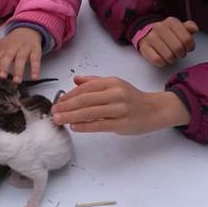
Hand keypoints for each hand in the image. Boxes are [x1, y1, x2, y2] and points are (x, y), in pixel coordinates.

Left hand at [0, 27, 42, 82]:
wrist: (28, 29)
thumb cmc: (11, 42)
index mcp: (2, 48)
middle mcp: (13, 48)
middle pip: (7, 57)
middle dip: (4, 67)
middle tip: (1, 77)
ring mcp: (24, 49)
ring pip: (21, 59)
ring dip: (19, 70)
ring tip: (16, 81)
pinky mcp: (35, 51)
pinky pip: (36, 60)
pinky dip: (36, 68)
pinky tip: (35, 77)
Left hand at [51, 75, 190, 134]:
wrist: (154, 110)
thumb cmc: (131, 98)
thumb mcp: (114, 84)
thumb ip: (94, 82)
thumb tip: (74, 79)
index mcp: (111, 82)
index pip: (85, 88)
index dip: (69, 95)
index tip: (58, 102)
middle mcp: (115, 94)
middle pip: (85, 100)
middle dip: (66, 106)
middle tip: (53, 112)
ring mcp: (119, 109)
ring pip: (90, 112)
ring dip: (71, 116)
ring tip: (58, 119)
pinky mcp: (121, 124)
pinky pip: (99, 125)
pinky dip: (85, 126)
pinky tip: (74, 126)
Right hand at [138, 17, 198, 66]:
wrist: (149, 34)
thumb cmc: (169, 34)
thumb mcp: (180, 28)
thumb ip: (189, 27)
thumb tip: (194, 29)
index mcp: (171, 22)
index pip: (186, 38)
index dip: (190, 46)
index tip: (188, 48)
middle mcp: (160, 27)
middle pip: (178, 48)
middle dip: (181, 54)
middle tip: (179, 53)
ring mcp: (151, 37)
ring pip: (168, 55)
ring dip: (172, 59)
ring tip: (171, 56)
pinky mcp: (144, 47)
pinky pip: (157, 60)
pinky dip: (162, 62)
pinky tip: (162, 58)